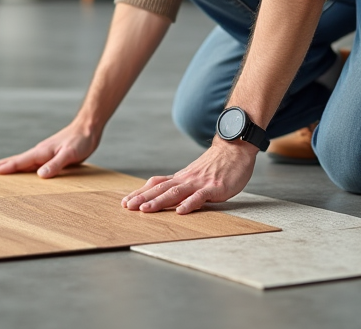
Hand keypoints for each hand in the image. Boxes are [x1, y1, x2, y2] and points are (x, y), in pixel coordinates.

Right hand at [0, 121, 100, 177]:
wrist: (88, 128)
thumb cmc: (81, 141)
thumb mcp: (70, 154)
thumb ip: (56, 164)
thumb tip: (40, 175)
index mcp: (41, 152)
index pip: (20, 161)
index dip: (7, 168)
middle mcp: (38, 152)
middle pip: (14, 160)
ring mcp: (42, 153)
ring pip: (20, 161)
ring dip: (6, 165)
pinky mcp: (48, 155)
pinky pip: (29, 162)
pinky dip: (20, 166)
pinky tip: (19, 170)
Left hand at [122, 140, 256, 214]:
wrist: (235, 148)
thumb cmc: (217, 164)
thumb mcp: (195, 174)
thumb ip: (182, 184)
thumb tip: (166, 194)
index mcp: (181, 177)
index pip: (156, 184)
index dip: (141, 192)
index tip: (125, 201)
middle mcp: (186, 179)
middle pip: (161, 188)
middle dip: (143, 198)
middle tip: (127, 206)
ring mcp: (199, 183)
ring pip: (175, 193)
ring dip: (159, 201)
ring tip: (145, 209)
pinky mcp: (214, 188)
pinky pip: (199, 197)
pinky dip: (189, 204)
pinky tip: (180, 212)